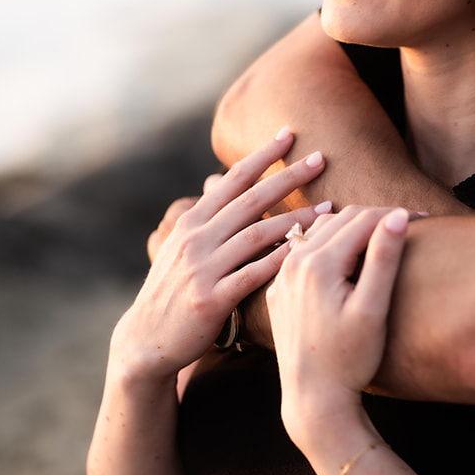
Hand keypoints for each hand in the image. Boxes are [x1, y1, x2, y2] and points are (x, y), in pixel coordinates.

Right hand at [111, 131, 327, 383]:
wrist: (145, 341)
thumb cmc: (175, 290)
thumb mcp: (184, 248)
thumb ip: (207, 218)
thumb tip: (221, 181)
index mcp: (192, 222)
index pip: (232, 179)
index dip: (262, 154)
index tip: (289, 132)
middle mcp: (196, 239)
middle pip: (250, 200)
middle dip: (288, 176)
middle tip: (321, 158)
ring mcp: (203, 269)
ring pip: (257, 235)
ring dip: (296, 220)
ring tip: (328, 208)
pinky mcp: (212, 299)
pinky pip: (254, 274)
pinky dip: (281, 260)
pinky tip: (308, 251)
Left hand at [271, 204, 410, 445]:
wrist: (313, 399)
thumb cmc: (349, 359)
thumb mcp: (372, 309)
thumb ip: (384, 258)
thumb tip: (397, 215)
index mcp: (319, 264)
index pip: (363, 219)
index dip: (396, 216)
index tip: (424, 219)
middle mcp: (294, 263)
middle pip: (340, 219)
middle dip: (376, 217)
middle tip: (408, 224)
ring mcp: (282, 277)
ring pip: (319, 231)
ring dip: (350, 226)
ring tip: (380, 234)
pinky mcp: (279, 291)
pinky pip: (302, 252)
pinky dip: (327, 243)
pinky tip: (345, 253)